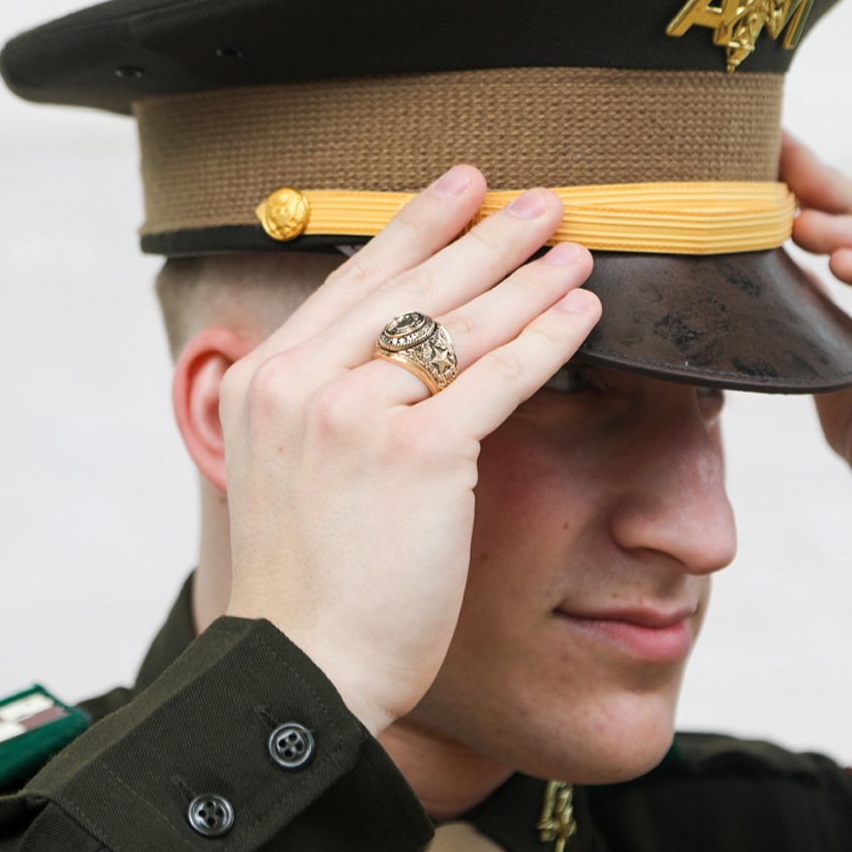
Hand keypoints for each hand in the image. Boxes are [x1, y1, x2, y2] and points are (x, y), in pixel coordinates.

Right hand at [219, 167, 599, 735]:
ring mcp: (354, 415)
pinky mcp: (415, 454)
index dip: (414, 225)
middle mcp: (302, 382)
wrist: (302, 665)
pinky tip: (584, 313)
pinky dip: (546, 340)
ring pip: (459, 324)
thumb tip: (389, 354)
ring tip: (575, 248)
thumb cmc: (309, 578)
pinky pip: (497, 378)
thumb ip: (326, 402)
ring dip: (527, 279)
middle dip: (484, 234)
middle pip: (412, 286)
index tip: (457, 185)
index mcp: (267, 379)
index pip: (354, 281)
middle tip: (538, 199)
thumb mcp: (293, 469)